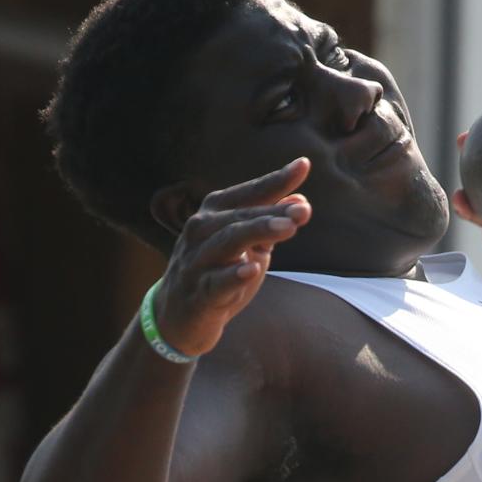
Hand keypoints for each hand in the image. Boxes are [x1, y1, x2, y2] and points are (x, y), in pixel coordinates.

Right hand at [154, 158, 311, 355]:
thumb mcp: (249, 245)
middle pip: (241, 216)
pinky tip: (251, 270)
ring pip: (228, 242)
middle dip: (272, 212)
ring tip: (288, 228)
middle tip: (303, 212)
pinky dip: (233, 276)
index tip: (303, 165)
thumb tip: (301, 202)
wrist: (178, 316)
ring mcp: (197, 261)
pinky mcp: (198, 294)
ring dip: (259, 232)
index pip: (250, 192)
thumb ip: (272, 223)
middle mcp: (201, 230)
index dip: (276, 180)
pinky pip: (216, 283)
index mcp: (215, 213)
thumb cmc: (218, 271)